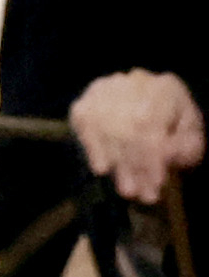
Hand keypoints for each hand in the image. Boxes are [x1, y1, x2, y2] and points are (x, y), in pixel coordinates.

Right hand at [70, 70, 203, 203]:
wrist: (160, 116)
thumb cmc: (177, 134)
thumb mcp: (191, 142)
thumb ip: (182, 148)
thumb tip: (163, 156)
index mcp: (167, 89)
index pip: (150, 123)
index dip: (149, 156)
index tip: (154, 185)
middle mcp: (133, 81)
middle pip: (126, 126)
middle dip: (131, 165)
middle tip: (137, 194)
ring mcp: (106, 88)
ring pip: (105, 127)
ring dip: (114, 162)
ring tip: (126, 190)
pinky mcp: (87, 99)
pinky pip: (85, 125)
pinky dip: (92, 148)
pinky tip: (102, 169)